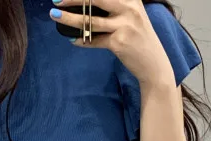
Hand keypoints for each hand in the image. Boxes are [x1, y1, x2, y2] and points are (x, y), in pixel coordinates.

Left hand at [51, 0, 172, 86]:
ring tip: (55, 15)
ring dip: (69, 19)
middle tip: (56, 0)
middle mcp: (129, 8)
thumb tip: (88, 4)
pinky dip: (81, 41)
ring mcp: (124, 26)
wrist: (154, 65)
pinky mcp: (118, 43)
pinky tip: (73, 40)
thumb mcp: (133, 15)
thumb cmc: (140, 39)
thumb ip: (116, 6)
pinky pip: (94, 41)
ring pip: (90, 20)